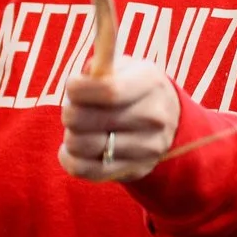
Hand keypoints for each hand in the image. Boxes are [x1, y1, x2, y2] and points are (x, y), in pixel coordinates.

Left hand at [60, 55, 180, 183]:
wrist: (168, 122)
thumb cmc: (132, 90)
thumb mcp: (125, 68)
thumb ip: (102, 66)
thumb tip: (82, 77)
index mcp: (150, 84)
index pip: (109, 91)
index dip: (79, 89)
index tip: (71, 86)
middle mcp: (153, 118)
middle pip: (90, 119)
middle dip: (69, 113)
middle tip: (72, 110)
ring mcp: (146, 148)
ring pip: (82, 145)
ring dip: (69, 136)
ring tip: (77, 129)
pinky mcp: (133, 170)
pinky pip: (84, 169)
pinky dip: (68, 158)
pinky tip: (71, 150)